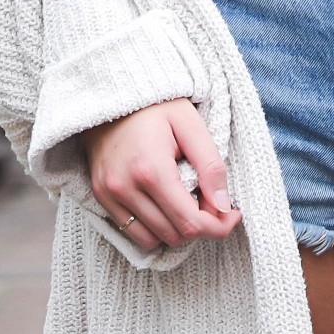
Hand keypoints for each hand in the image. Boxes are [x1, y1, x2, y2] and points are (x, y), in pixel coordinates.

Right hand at [84, 99, 237, 246]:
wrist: (110, 93)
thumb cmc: (155, 105)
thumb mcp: (190, 124)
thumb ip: (210, 165)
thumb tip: (224, 205)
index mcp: (151, 169)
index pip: (190, 222)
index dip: (218, 227)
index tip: (232, 214)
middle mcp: (125, 187)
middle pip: (174, 235)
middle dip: (201, 225)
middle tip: (212, 203)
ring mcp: (109, 194)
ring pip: (153, 240)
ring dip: (177, 229)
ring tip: (188, 203)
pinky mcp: (100, 196)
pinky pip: (132, 232)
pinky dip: (154, 228)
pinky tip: (166, 206)